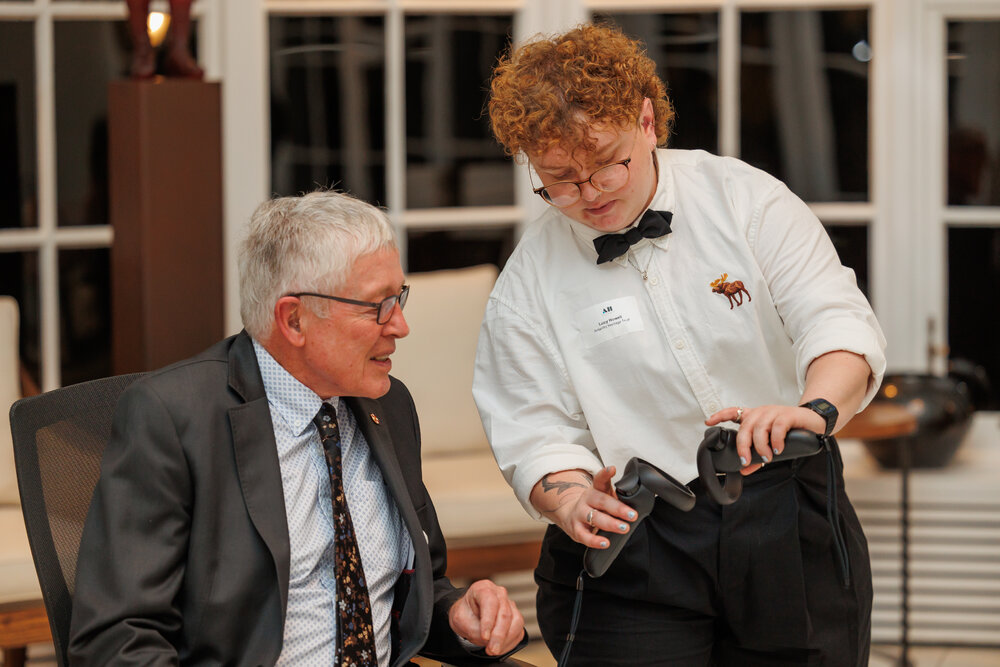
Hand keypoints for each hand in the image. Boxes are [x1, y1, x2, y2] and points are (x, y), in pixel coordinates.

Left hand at [448, 579, 524, 655]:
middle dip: (499, 635)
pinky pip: (518, 631)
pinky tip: (500, 648)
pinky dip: (510, 643)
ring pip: (516, 622)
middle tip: (491, 650)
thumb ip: (474, 629)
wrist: (468, 616)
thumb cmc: (465, 614)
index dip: (488, 621)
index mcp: (483, 588)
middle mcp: (499, 594)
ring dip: (506, 640)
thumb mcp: (460, 620)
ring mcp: (509, 604)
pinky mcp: (515, 617)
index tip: (484, 637)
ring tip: (494, 650)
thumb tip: (488, 640)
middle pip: (505, 614)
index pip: (490, 602)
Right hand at [531, 467, 637, 548]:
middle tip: (632, 514)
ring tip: (624, 528)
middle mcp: (587, 499)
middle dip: (618, 508)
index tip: (612, 469)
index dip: (605, 474)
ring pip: (594, 518)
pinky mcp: (576, 529)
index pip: (600, 479)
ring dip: (610, 523)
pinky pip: (585, 536)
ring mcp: (580, 514)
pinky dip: (595, 540)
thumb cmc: (595, 506)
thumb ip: (619, 497)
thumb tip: (639, 501)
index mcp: (596, 489)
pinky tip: (605, 543)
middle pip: (601, 501)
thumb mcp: (605, 496)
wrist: (571, 514)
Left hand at [705, 404, 826, 475]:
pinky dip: (776, 439)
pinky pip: (777, 427)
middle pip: (745, 427)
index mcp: (754, 417)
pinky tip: (778, 449)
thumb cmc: (790, 431)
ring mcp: (774, 412)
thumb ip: (757, 457)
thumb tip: (744, 469)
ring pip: (760, 428)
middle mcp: (762, 413)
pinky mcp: (787, 415)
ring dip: (761, 446)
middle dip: (743, 446)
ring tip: (767, 457)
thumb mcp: (771, 445)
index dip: (719, 416)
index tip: (708, 422)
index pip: (732, 412)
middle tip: (746, 460)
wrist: (814, 422)